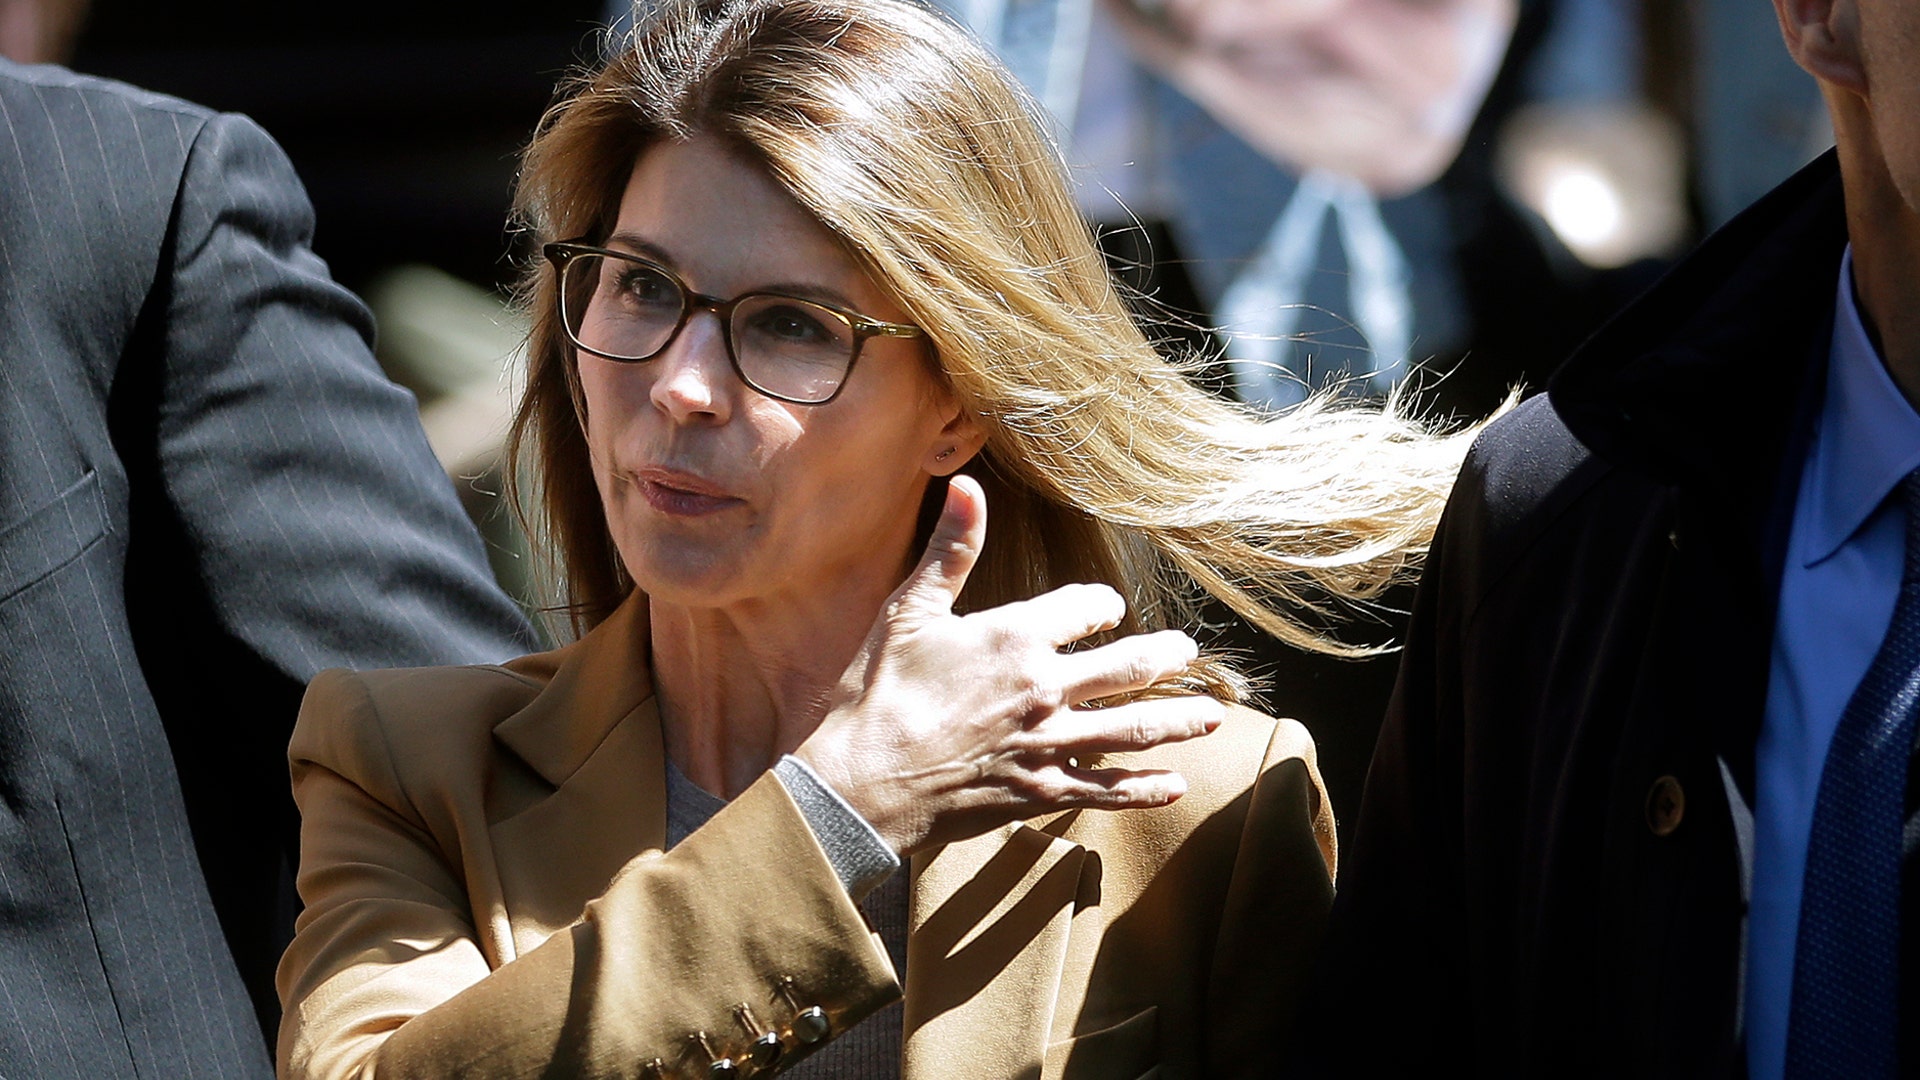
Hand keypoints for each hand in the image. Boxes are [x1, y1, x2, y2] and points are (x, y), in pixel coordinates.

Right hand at [795, 475, 1223, 856]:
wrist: (862, 783)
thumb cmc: (878, 694)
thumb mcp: (910, 612)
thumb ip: (950, 549)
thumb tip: (966, 484)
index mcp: (1016, 636)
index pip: (1084, 608)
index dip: (1100, 606)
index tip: (1108, 609)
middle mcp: (1045, 688)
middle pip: (1128, 669)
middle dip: (1165, 659)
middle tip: (1189, 653)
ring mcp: (1050, 743)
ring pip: (1135, 729)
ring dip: (1178, 720)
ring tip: (1212, 714)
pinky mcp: (1043, 791)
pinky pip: (1109, 790)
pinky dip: (1146, 789)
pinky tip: (1174, 785)